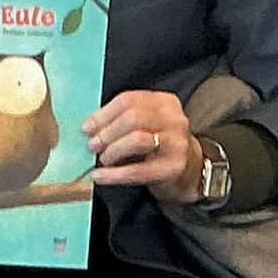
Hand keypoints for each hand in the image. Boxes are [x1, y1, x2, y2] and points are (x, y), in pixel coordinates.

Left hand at [83, 87, 198, 190]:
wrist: (190, 170)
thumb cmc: (159, 146)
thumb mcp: (146, 125)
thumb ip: (122, 120)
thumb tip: (90, 128)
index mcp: (164, 102)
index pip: (128, 100)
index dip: (103, 114)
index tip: (87, 128)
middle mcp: (174, 118)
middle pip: (132, 117)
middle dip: (107, 132)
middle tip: (93, 145)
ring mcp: (177, 142)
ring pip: (137, 139)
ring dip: (113, 150)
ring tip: (103, 159)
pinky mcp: (174, 167)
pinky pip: (138, 170)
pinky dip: (114, 174)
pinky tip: (99, 176)